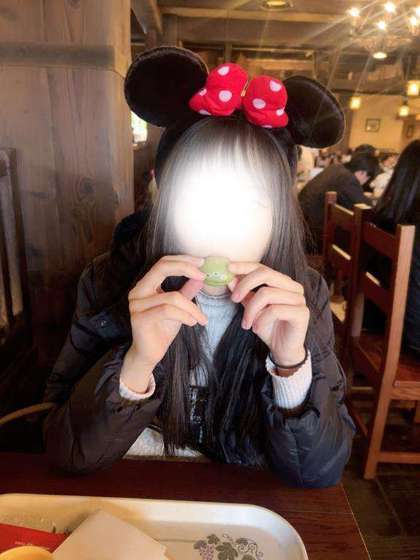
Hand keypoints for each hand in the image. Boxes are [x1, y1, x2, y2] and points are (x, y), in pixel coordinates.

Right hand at [121, 255, 207, 392]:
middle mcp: (137, 291)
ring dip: (192, 308)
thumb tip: (200, 277)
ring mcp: (137, 305)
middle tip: (203, 276)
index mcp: (145, 285)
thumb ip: (186, 291)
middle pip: (161, 268)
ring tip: (201, 318)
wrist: (149, 354)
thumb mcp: (179, 308)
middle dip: (186, 268)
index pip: (163, 263)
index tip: (202, 264)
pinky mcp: (140, 319)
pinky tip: (193, 323)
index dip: (183, 260)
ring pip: (172, 297)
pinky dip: (185, 316)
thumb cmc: (162, 329)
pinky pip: (168, 311)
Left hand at [227, 262, 308, 366]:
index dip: (244, 266)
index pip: (262, 267)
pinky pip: (275, 310)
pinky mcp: (302, 313)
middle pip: (265, 274)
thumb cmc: (268, 327)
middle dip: (245, 284)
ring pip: (267, 294)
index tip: (228, 268)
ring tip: (245, 324)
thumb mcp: (252, 309)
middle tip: (233, 298)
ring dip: (250, 310)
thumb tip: (230, 279)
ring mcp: (299, 299)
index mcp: (282, 282)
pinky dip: (261, 320)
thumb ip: (244, 294)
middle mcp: (293, 287)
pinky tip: (256, 329)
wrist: (283, 350)